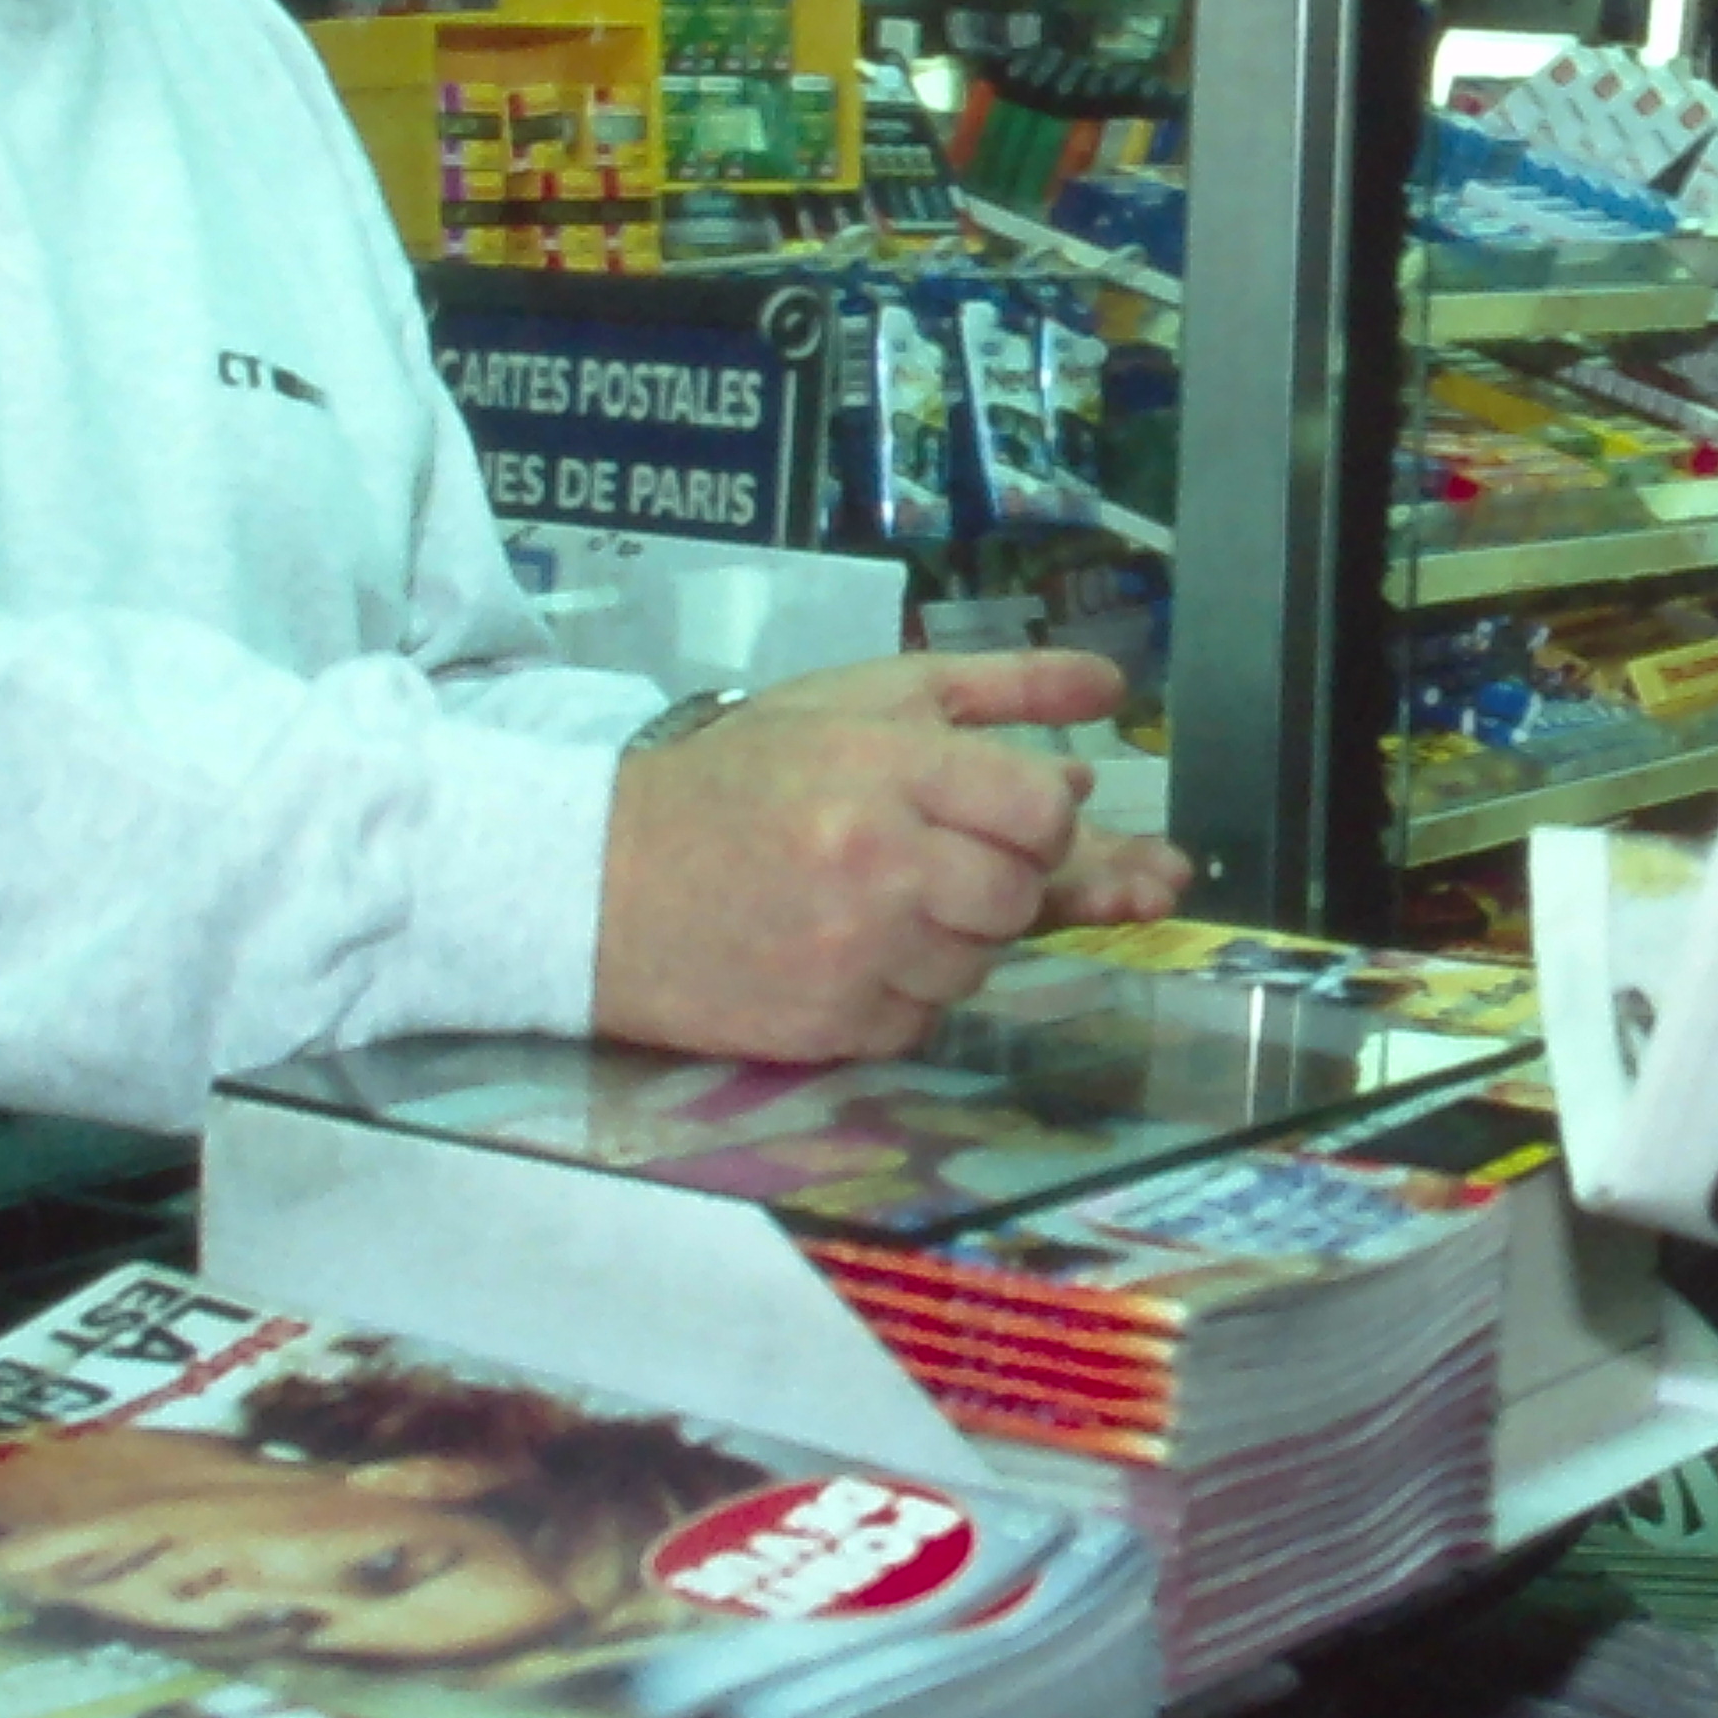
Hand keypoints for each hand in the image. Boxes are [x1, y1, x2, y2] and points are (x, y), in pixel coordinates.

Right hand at [591, 648, 1190, 1057]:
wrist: (604, 879)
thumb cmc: (745, 774)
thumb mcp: (865, 697)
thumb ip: (999, 689)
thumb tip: (1114, 695)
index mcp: (890, 766)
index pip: (1045, 813)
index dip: (1042, 820)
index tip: (1006, 816)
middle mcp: (880, 863)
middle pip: (1023, 895)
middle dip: (998, 880)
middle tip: (929, 858)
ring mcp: (855, 954)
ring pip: (981, 963)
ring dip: (952, 938)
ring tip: (875, 901)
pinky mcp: (832, 1028)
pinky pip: (925, 1020)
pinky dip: (904, 991)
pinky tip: (847, 952)